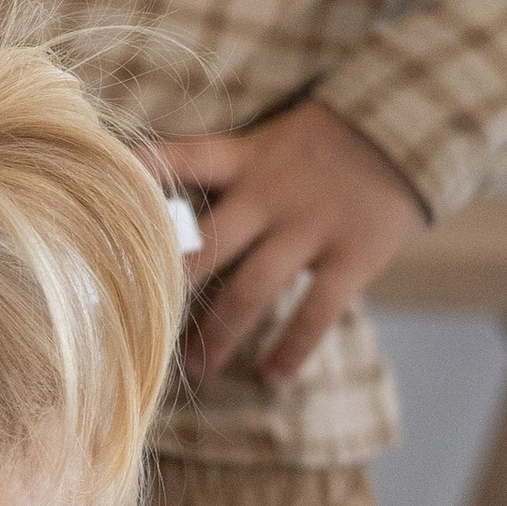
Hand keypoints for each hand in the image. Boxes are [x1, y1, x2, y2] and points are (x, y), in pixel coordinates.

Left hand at [158, 99, 427, 386]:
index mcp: (244, 158)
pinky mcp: (352, 255)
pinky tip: (269, 377)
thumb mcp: (270, 139)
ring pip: (252, 290)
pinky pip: (315, 312)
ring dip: (219, 335)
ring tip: (194, 370)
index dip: (136, 180)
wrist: (411, 128)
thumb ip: (226, 172)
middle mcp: (269, 194)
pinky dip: (291, 349)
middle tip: (133, 326)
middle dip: (167, 288)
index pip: (177, 161)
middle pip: (204, 245)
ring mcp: (311, 227)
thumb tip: (160, 206)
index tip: (95, 210)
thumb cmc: (326, 142)